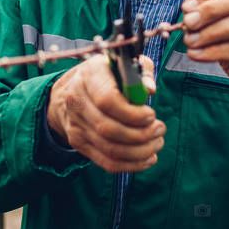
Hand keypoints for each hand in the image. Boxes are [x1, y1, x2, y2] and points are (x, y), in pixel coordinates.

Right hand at [46, 54, 163, 172]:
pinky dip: (131, 165)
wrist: (68, 91)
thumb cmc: (103, 75)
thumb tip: (149, 90)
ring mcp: (76, 125)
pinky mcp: (79, 143)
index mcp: (89, 77)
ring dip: (139, 151)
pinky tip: (148, 158)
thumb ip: (141, 72)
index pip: (107, 101)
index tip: (151, 115)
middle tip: (159, 129)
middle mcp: (77, 102)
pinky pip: (106, 161)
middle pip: (108, 129)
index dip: (133, 114)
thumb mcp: (121, 64)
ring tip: (157, 142)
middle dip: (141, 135)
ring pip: (110, 149)